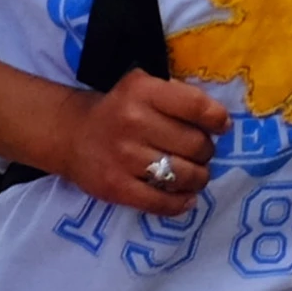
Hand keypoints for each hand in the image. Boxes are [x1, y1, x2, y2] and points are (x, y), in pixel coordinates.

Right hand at [54, 70, 231, 216]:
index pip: (196, 106)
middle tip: (199, 153)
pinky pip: (163, 203)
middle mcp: (133, 121)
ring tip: (194, 175)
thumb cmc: (118, 109)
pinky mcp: (116, 187)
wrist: (71, 135)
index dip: (217, 119)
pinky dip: (181, 203)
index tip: (220, 127)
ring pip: (184, 176)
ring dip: (198, 178)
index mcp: (142, 91)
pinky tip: (185, 197)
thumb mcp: (142, 87)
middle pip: (195, 145)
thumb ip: (176, 97)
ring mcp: (124, 157)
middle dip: (205, 152)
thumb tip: (219, 122)